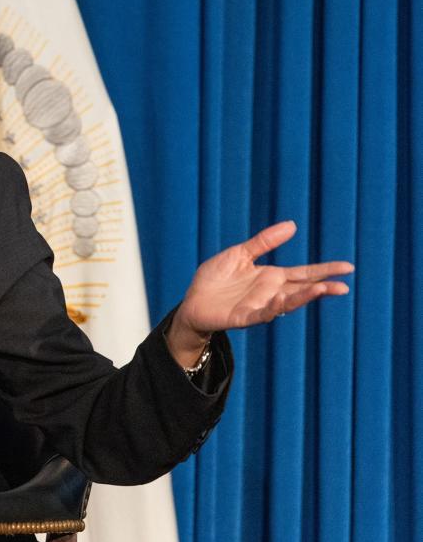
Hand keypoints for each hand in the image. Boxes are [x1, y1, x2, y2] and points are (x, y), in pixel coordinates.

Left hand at [173, 221, 352, 341]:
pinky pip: (262, 313)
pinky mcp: (244, 317)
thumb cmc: (216, 278)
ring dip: (303, 297)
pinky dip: (273, 307)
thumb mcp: (240, 254)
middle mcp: (271, 292)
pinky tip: (283, 300)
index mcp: (272, 277)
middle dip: (322, 287)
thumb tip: (292, 225)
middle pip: (301, 289)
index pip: (304, 273)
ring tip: (321, 290)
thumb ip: (264, 242)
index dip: (325, 270)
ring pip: (287, 303)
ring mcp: (260, 305)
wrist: (193, 301)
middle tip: (344, 286)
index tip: (347, 267)